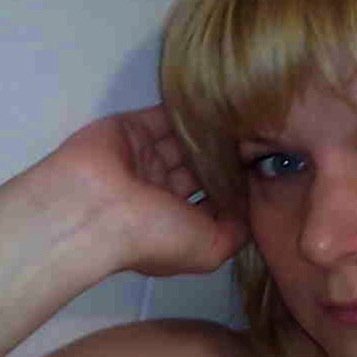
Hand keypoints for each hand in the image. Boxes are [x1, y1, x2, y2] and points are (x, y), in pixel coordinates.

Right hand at [51, 106, 248, 276]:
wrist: (93, 208)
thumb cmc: (152, 235)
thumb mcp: (208, 250)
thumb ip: (235, 233)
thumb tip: (249, 215)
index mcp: (173, 223)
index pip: (211, 203)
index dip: (235, 190)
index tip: (264, 173)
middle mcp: (159, 192)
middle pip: (200, 169)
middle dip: (226, 158)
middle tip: (260, 140)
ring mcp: (144, 159)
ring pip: (184, 143)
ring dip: (210, 134)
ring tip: (245, 121)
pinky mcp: (131, 128)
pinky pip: (164, 117)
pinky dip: (187, 112)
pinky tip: (217, 106)